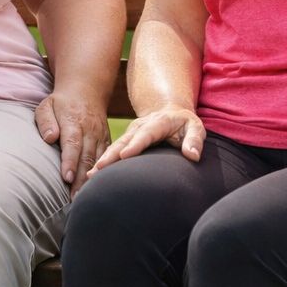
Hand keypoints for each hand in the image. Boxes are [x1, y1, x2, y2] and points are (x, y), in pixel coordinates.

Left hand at [34, 91, 108, 194]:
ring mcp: (101, 135)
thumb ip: (46, 121)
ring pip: (98, 160)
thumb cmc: (60, 103)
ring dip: (92, 180)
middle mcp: (90, 129)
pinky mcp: (107, 141)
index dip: (70, 161)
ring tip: (83, 198)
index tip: (67, 177)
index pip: (72, 143)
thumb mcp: (46, 105)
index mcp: (74, 121)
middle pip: (86, 156)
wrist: (86, 91)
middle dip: (81, 178)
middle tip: (74, 198)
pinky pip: (107, 159)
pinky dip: (103, 174)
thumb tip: (50, 138)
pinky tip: (97, 188)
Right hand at [86, 106, 204, 178]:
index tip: (124, 155)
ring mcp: (131, 133)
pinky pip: (113, 151)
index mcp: (158, 122)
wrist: (170, 112)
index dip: (135, 145)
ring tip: (92, 174)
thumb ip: (194, 140)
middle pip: (124, 141)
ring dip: (103, 160)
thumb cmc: (184, 124)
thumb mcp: (195, 127)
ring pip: (115, 146)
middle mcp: (140, 126)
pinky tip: (94, 174)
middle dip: (111, 154)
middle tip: (100, 168)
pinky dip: (103, 161)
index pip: (146, 134)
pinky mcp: (126, 140)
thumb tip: (193, 155)